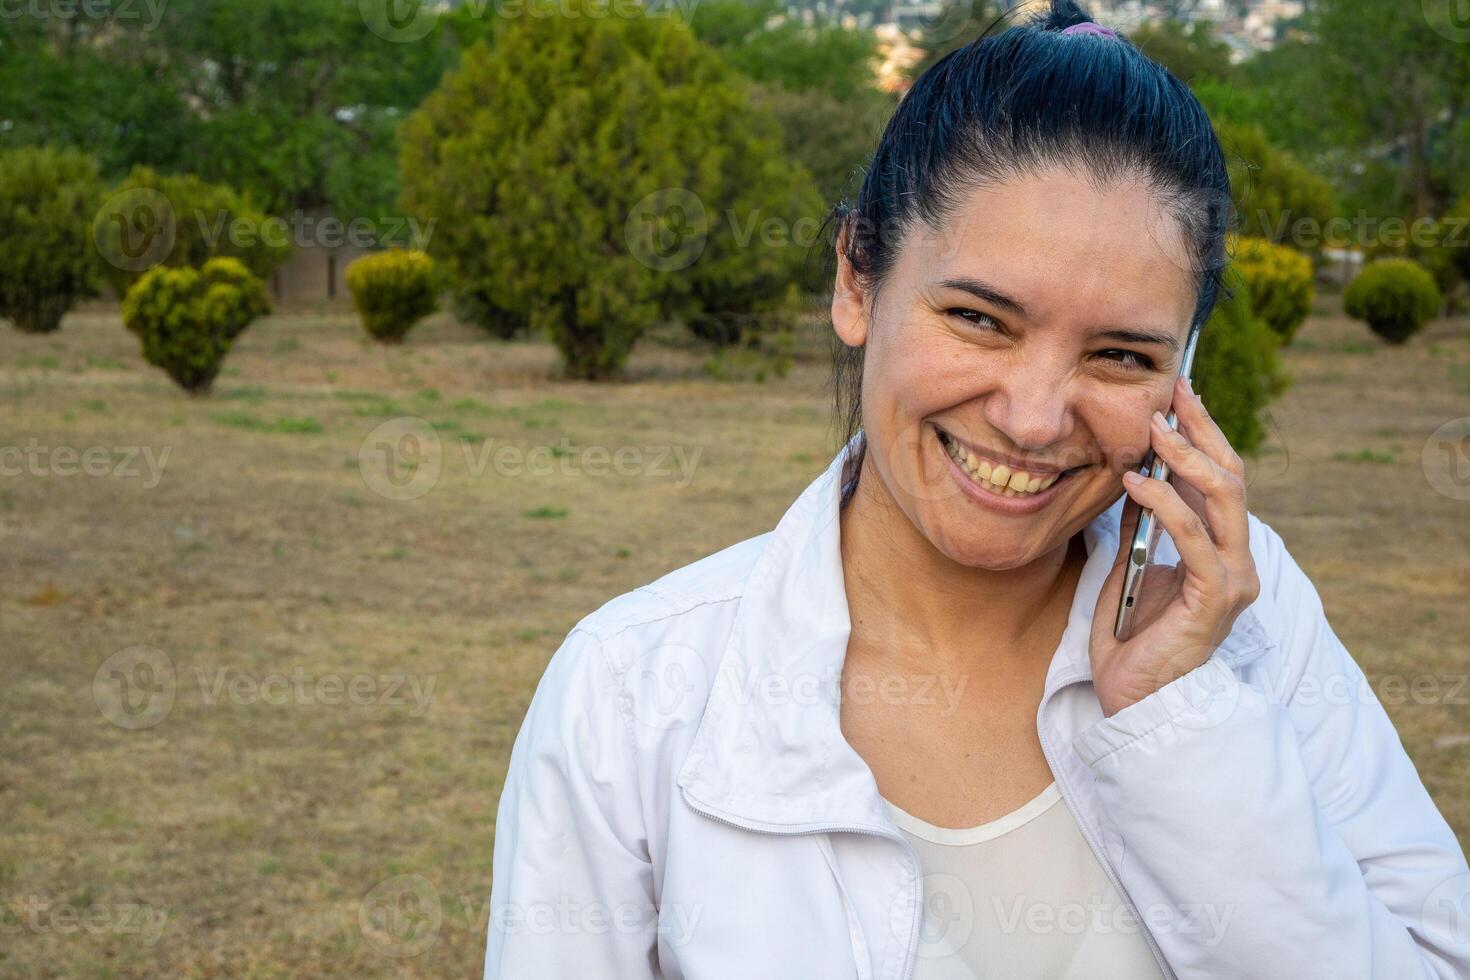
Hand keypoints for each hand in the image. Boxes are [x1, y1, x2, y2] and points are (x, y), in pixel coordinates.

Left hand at [1088, 375, 1260, 717]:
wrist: (1134, 699)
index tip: (1176, 394)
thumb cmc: (1130, 639)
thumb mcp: (1130, 566)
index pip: (1220, 478)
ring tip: (1153, 429)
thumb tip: (1135, 475)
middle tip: (1172, 392)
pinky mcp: (1214, 598)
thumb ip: (1140, 525)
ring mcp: (1231, 579)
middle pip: (1231, 476)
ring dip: (1187, 456)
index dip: (1202, 433)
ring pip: (1224, 497)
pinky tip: (1134, 483)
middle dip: (1202, 429)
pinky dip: (1164, 504)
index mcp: (1220, 550)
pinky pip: (1194, 538)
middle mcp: (1236, 560)